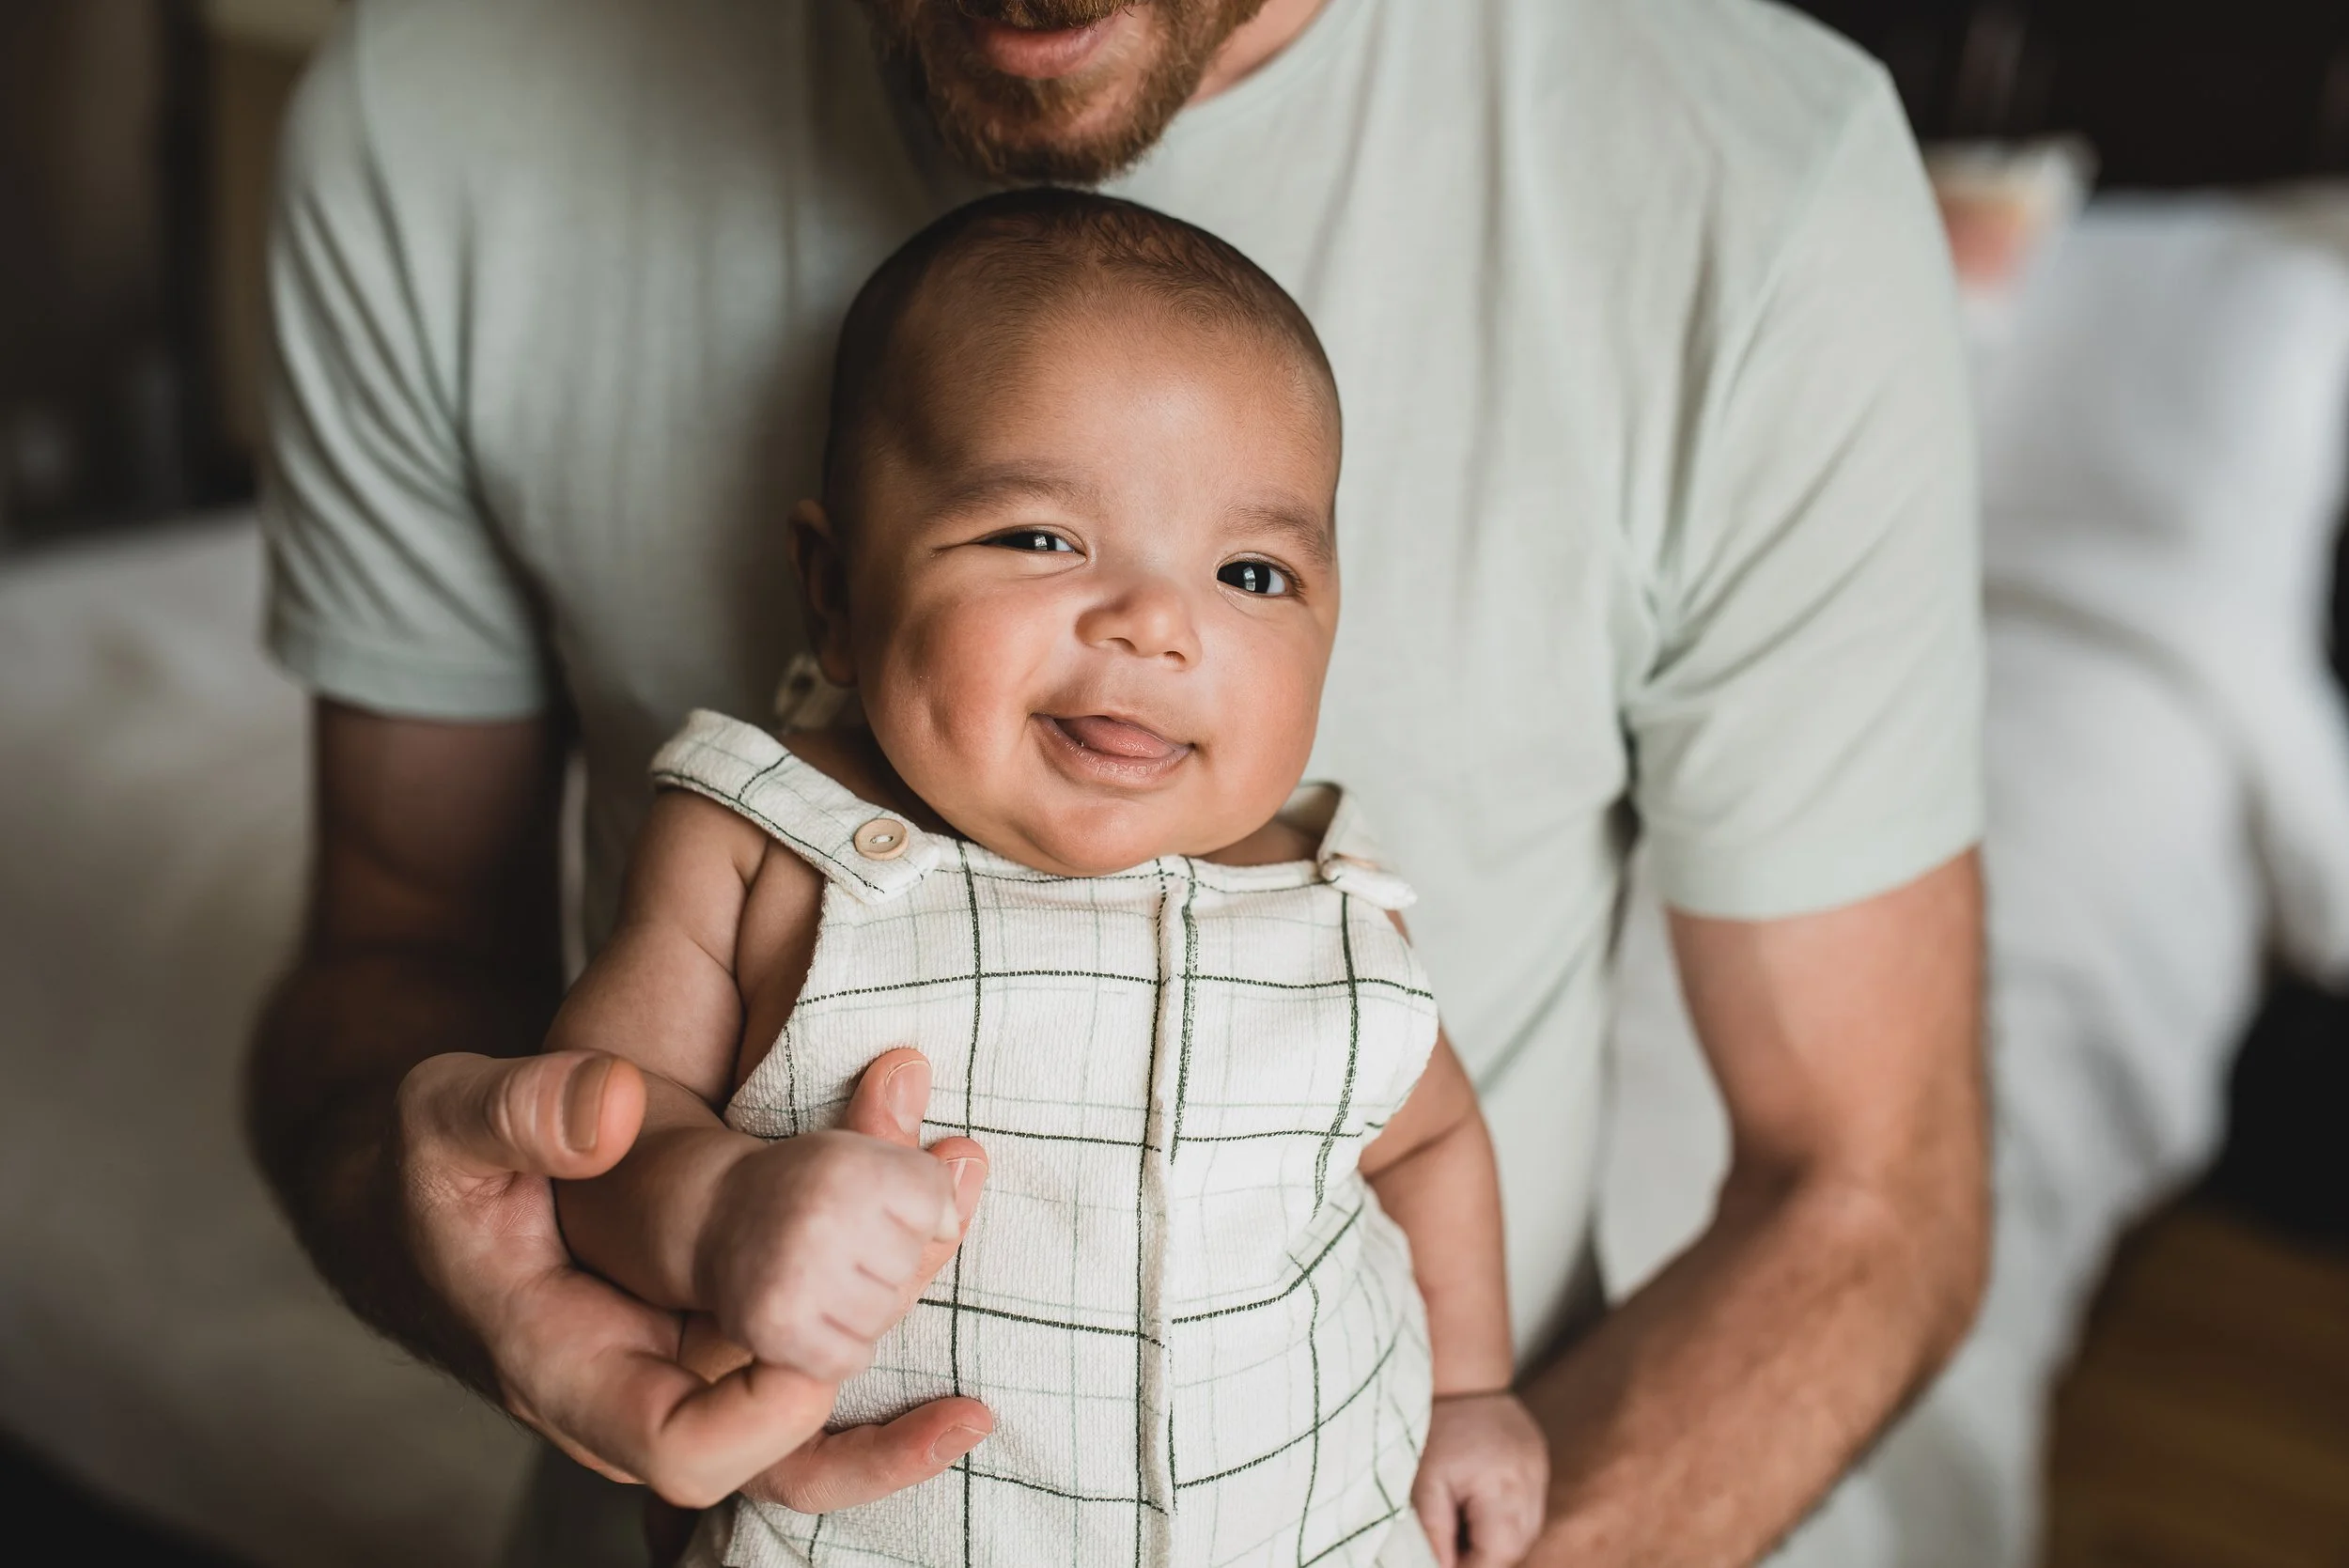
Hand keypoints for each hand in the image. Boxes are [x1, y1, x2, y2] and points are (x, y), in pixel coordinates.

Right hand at [395, 1046, 988, 1506]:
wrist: (457, 1191)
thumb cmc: (447, 1166)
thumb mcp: (447, 1117)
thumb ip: (513, 1114)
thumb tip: (613, 1107)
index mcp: (571, 1371)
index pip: (687, 1451)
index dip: (773, 1410)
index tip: (833, 1321)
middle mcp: (651, 1389)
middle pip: (794, 1425)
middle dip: (883, 1321)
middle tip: (943, 1204)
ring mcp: (703, 1359)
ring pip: (830, 1369)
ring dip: (906, 1274)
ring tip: (959, 1173)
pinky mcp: (741, 1314)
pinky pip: (833, 1324)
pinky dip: (893, 1267)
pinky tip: (948, 1207)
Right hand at [694, 1074, 981, 1383]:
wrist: (715, 1218)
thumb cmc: (812, 1188)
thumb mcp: (869, 1157)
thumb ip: (927, 1166)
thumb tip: (971, 1155)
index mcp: (847, 1165)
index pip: (935, 1206)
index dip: (915, 1211)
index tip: (873, 1202)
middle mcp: (819, 1217)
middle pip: (911, 1265)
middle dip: (889, 1261)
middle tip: (841, 1244)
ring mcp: (794, 1276)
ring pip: (884, 1315)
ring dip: (866, 1305)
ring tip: (825, 1275)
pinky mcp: (773, 1328)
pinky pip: (851, 1358)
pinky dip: (838, 1347)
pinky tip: (814, 1313)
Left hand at [1412, 1391, 1548, 1567]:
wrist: (1463, 1377)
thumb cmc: (1437, 1429)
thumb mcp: (1424, 1483)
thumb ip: (1434, 1533)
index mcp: (1504, 1489)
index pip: (1497, 1555)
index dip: (1470, 1566)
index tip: (1445, 1559)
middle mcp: (1531, 1486)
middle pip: (1515, 1547)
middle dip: (1484, 1555)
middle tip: (1451, 1543)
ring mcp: (1539, 1474)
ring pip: (1525, 1531)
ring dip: (1496, 1538)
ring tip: (1462, 1518)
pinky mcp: (1539, 1464)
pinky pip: (1528, 1508)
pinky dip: (1506, 1516)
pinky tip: (1480, 1501)